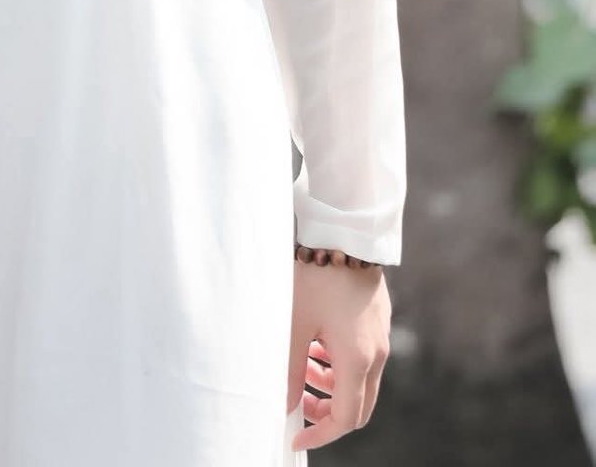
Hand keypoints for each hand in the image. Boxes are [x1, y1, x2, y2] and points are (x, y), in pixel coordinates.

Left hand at [287, 258, 390, 449]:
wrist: (345, 231)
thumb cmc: (315, 276)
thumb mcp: (294, 323)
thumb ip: (290, 369)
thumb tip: (285, 405)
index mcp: (357, 360)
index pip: (345, 418)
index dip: (320, 434)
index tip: (296, 435)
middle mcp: (376, 354)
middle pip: (357, 405)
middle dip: (327, 412)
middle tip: (298, 401)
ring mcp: (381, 337)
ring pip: (359, 380)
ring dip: (332, 384)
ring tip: (302, 363)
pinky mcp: (378, 320)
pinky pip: (363, 356)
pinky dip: (340, 362)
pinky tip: (316, 341)